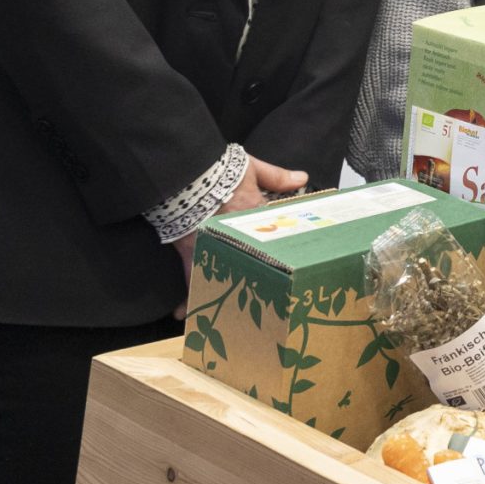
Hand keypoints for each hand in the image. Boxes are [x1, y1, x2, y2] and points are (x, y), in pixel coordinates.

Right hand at [169, 155, 305, 317]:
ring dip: (222, 293)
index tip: (291, 267)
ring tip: (227, 315)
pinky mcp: (189, 251)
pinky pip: (189, 276)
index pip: (274, 238)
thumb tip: (301, 177)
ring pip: (220, 276)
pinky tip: (183, 314)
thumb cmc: (219, 170)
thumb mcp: (252, 168)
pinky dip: (188, 293)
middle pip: (249, 265)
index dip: (282, 253)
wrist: (185, 172)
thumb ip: (276, 176)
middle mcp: (233, 237)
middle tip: (264, 303)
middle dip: (255, 283)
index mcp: (254, 218)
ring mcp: (211, 247)